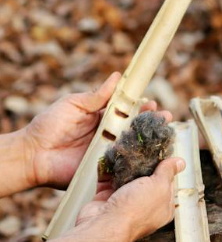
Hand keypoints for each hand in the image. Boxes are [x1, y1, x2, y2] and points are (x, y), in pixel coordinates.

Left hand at [25, 72, 170, 187]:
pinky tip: (151, 153)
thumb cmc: (50, 124)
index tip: (151, 102)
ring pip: (132, 143)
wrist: (34, 153)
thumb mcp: (74, 103)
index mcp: (102, 117)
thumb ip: (97, 95)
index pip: (126, 110)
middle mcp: (108, 133)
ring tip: (164, 131)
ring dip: (149, 138)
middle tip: (165, 116)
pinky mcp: (104, 167)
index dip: (141, 106)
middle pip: (134, 127)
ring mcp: (107, 151)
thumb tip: (117, 76)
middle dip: (151, 121)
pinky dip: (137, 158)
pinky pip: (123, 162)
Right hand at [64, 158, 184, 241]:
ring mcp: (124, 202)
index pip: (167, 183)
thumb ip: (168, 172)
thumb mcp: (159, 186)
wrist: (104, 225)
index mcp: (162, 206)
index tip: (161, 152)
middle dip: (142, 162)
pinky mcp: (106, 199)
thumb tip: (180, 163)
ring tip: (125, 148)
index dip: (165, 167)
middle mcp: (143, 205)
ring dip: (123, 163)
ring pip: (125, 177)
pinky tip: (110, 156)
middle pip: (145, 178)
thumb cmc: (135, 210)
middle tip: (141, 146)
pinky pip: (107, 179)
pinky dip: (107, 168)